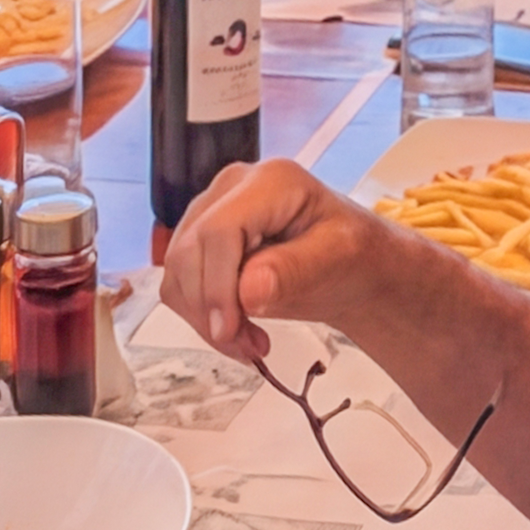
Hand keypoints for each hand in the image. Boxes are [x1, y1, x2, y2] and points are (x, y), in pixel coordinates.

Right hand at [155, 158, 401, 365]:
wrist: (352, 265)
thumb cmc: (354, 256)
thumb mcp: (339, 261)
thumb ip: (295, 272)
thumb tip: (248, 292)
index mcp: (271, 182)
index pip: (219, 229)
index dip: (216, 284)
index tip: (229, 331)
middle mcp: (231, 188)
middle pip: (189, 250)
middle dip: (211, 309)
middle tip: (250, 348)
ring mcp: (211, 211)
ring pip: (176, 270)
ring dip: (203, 318)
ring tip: (250, 344)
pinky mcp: (201, 239)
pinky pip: (180, 282)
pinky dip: (200, 315)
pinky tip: (238, 330)